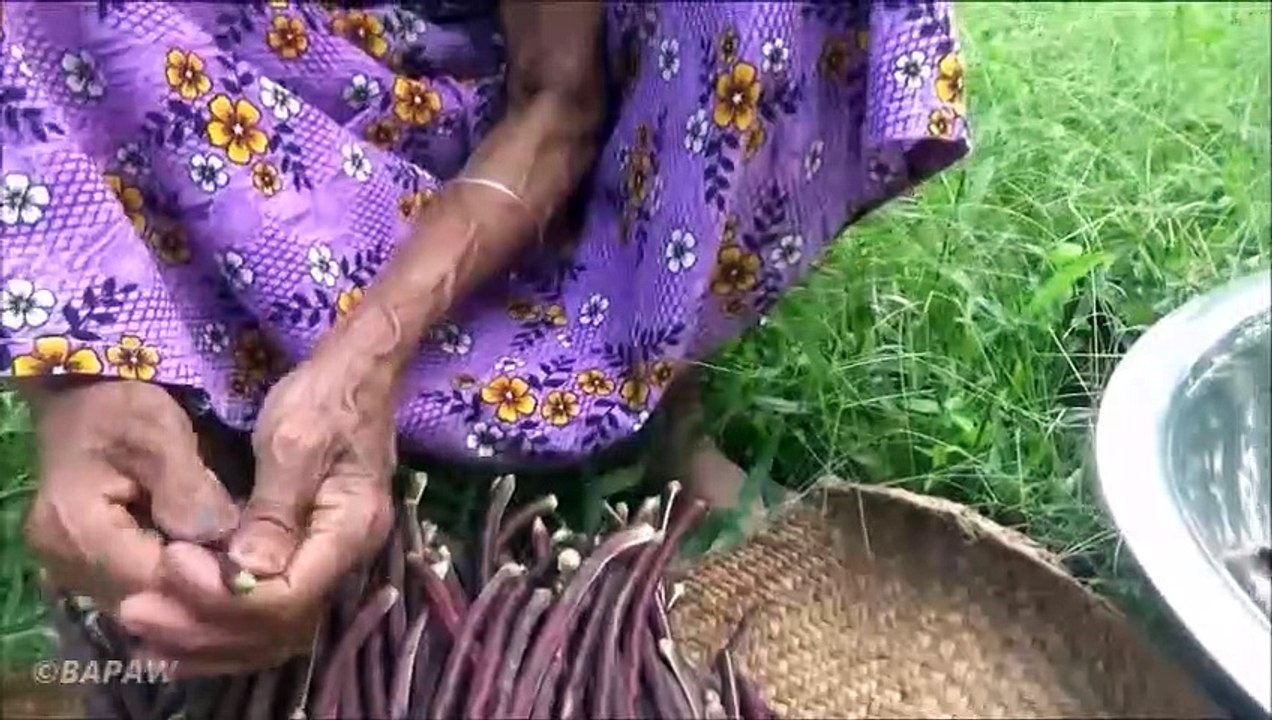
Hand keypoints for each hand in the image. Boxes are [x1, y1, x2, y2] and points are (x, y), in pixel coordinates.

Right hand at [22, 380, 237, 610]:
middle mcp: (64, 563)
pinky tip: (212, 567)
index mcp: (76, 530)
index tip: (257, 565)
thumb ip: (190, 491)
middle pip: (148, 603)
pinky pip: (138, 591)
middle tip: (258, 573)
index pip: (153, 581)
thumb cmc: (122, 409)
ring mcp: (71, 570)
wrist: (83, 400)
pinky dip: (177, 584)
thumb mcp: (161, 433)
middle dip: (206, 593)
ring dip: (193, 593)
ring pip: (145, 605)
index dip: (209, 580)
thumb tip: (224, 542)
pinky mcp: (86, 568)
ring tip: (240, 569)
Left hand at [118, 347, 397, 675]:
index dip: (225, 596)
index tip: (171, 564)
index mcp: (350, 529)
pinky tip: (179, 632)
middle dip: (204, 627)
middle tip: (136, 611)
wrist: (354, 376)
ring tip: (145, 636)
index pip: (289, 596)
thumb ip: (273, 510)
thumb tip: (245, 572)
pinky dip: (223, 630)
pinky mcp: (308, 560)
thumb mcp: (293, 441)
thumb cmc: (323, 397)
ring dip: (208, 640)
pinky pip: (268, 615)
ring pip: (272, 633)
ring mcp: (330, 564)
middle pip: (278, 627)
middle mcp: (347, 559)